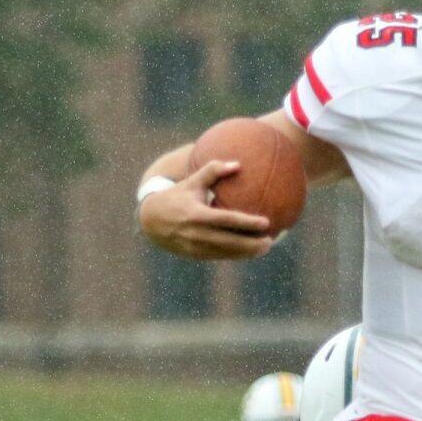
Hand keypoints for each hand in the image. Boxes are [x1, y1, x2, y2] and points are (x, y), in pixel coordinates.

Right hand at [138, 159, 273, 260]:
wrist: (150, 221)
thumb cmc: (176, 196)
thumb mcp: (192, 181)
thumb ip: (213, 170)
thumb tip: (237, 164)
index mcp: (197, 214)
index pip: (227, 220)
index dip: (247, 223)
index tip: (266, 222)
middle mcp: (197, 233)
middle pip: (230, 242)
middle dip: (252, 244)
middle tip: (270, 241)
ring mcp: (195, 247)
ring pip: (226, 253)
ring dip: (246, 253)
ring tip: (265, 248)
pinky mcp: (195, 255)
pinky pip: (219, 256)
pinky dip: (235, 255)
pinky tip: (249, 252)